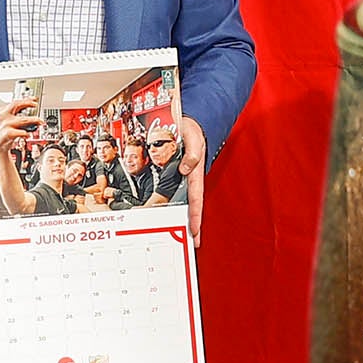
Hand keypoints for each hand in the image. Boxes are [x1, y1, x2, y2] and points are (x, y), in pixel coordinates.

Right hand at [0, 97, 40, 151]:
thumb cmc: (5, 132)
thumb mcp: (11, 122)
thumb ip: (20, 117)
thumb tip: (34, 115)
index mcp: (3, 111)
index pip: (16, 102)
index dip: (26, 99)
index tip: (34, 98)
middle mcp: (3, 116)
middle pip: (16, 105)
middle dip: (27, 103)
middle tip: (36, 105)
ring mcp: (4, 125)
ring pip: (22, 120)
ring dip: (33, 120)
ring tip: (40, 122)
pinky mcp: (5, 135)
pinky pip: (16, 132)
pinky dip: (23, 133)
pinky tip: (28, 134)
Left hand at [174, 117, 209, 249]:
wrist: (191, 120)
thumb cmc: (194, 129)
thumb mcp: (193, 137)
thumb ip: (192, 153)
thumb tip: (187, 169)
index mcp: (196, 172)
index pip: (196, 199)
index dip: (196, 216)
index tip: (195, 231)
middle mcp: (191, 177)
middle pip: (192, 206)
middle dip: (193, 224)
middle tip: (193, 242)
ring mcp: (184, 177)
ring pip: (183, 201)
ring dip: (182, 217)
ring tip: (180, 233)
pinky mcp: (178, 173)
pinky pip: (174, 191)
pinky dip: (170, 204)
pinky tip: (165, 213)